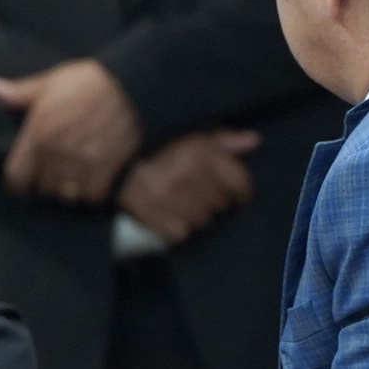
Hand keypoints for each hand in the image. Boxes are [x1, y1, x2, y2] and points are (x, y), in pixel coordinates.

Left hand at [0, 59, 143, 201]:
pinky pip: (92, 196)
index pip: (16, 177)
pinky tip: (96, 180)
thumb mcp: (49, 82)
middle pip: (43, 188)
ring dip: (69, 190)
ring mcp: (80, 165)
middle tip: (56, 174)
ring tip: (75, 179)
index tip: (26, 180)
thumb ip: (19, 92)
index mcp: (37, 135)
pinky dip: (93, 192)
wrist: (131, 87)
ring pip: (67, 195)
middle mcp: (55, 155)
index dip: (20, 182)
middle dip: (47, 183)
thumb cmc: (88, 81)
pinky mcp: (105, 171)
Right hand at [114, 128, 260, 247]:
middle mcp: (191, 177)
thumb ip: (224, 139)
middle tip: (195, 190)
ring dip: (195, 212)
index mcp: (202, 154)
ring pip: (204, 219)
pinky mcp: (160, 220)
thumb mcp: (191, 135)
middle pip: (222, 203)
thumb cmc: (156, 147)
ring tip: (179, 199)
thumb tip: (254, 141)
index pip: (241, 183)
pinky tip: (168, 212)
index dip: (242, 190)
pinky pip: (182, 233)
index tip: (237, 193)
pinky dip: (177, 226)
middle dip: (213, 197)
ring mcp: (175, 201)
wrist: (114, 165)